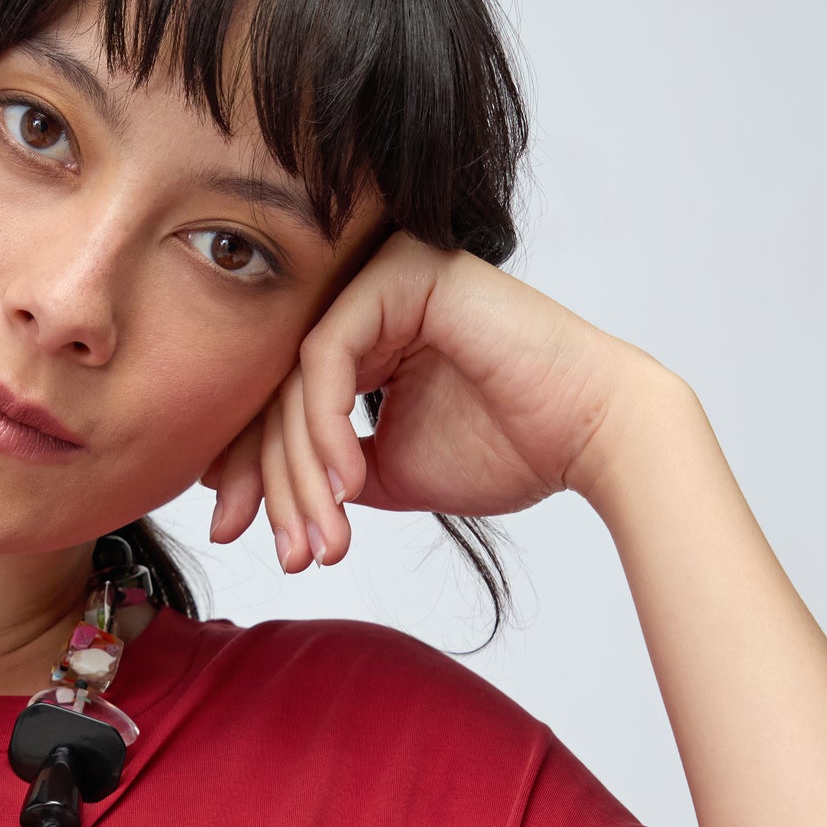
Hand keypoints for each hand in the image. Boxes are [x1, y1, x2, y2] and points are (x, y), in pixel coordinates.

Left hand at [202, 231, 675, 568]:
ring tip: (324, 538)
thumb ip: (324, 467)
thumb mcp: (387, 471)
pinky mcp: (403, 273)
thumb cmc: (509, 450)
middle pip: (276, 390)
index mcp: (362, 335)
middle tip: (282, 553)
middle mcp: (365, 297)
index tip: (234, 535)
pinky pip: (328, 354)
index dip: (249, 471)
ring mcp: (383, 276)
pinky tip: (346, 485)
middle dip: (267, 481)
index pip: (277, 400)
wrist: (591, 437)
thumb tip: (243, 485)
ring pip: (296, 380)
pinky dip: (327, 427)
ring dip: (302, 472)